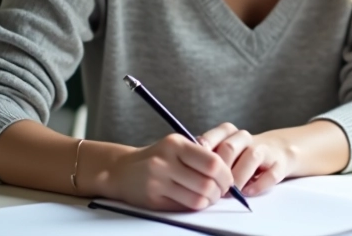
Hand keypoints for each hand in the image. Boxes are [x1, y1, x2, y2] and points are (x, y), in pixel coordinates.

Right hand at [104, 133, 234, 211]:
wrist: (122, 170)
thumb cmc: (157, 158)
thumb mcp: (175, 146)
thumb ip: (199, 155)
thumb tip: (228, 173)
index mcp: (176, 144)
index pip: (212, 162)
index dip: (226, 175)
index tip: (228, 180)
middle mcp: (166, 161)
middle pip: (207, 183)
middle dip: (220, 191)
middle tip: (221, 192)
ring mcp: (158, 181)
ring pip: (197, 199)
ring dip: (209, 201)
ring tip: (209, 197)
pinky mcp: (153, 199)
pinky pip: (184, 207)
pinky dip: (195, 207)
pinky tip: (194, 201)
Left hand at [198, 122, 298, 197]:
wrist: (277, 151)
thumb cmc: (240, 156)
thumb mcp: (222, 152)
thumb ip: (207, 157)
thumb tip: (187, 170)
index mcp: (228, 133)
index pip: (214, 136)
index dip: (204, 152)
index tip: (195, 168)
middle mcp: (245, 138)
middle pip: (230, 147)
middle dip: (220, 169)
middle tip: (213, 186)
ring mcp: (264, 149)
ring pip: (251, 156)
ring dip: (238, 177)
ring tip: (230, 192)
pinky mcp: (279, 163)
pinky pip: (271, 173)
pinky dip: (259, 185)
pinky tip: (248, 192)